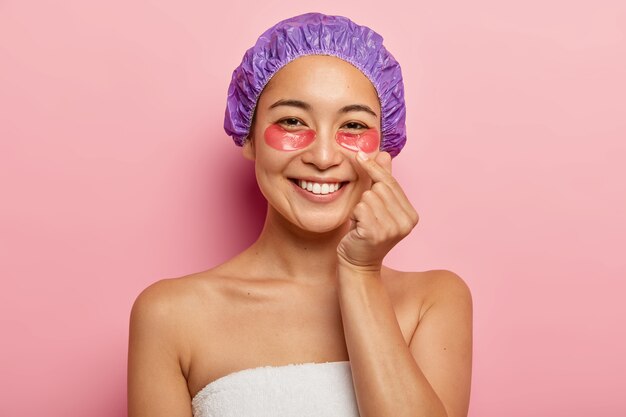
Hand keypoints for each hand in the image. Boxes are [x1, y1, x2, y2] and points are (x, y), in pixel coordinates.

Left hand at [337, 151, 418, 270]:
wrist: (358, 264)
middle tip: (365, 216)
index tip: (360, 155)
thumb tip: (384, 154)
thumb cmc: (366, 234)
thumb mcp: (378, 206)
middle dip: (367, 197)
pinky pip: (360, 208)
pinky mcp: (376, 233)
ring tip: (362, 223)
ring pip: (368, 197)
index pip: (391, 183)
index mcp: (411, 215)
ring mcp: (393, 229)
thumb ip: (383, 181)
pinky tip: (357, 228)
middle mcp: (406, 222)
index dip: (374, 168)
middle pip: (380, 188)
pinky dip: (354, 215)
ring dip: (360, 208)